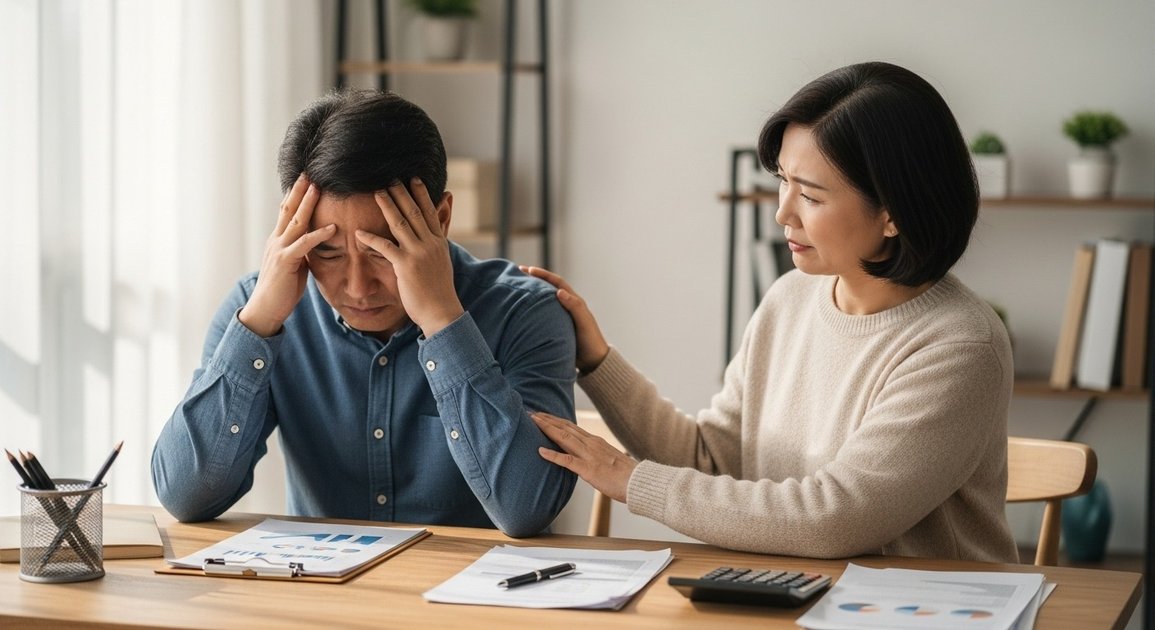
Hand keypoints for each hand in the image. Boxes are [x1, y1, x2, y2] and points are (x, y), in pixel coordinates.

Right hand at [239, 174, 334, 336]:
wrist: (264, 309)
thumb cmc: (281, 290)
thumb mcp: (294, 265)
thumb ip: (301, 251)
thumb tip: (313, 243)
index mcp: (278, 239)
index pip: (286, 211)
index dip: (295, 193)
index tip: (306, 178)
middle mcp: (276, 240)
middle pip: (288, 209)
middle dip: (299, 189)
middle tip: (310, 171)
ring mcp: (279, 250)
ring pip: (295, 221)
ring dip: (307, 203)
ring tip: (319, 187)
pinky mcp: (285, 262)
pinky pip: (304, 245)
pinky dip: (319, 235)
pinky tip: (332, 227)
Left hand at [356, 178, 463, 336]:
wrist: (442, 312)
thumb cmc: (439, 291)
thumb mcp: (443, 264)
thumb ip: (438, 246)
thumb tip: (437, 239)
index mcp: (439, 243)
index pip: (430, 212)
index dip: (421, 194)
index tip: (414, 179)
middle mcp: (430, 244)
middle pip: (415, 212)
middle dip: (402, 193)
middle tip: (391, 177)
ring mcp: (418, 253)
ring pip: (401, 223)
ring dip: (388, 206)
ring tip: (377, 191)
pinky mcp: (406, 266)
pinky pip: (385, 247)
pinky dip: (371, 238)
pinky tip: (358, 232)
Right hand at [518, 266, 609, 372]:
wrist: (593, 361)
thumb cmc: (590, 341)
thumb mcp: (584, 322)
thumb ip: (574, 306)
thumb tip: (558, 291)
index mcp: (574, 301)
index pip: (556, 283)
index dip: (543, 274)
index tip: (528, 270)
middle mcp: (566, 306)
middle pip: (548, 288)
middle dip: (534, 280)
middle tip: (517, 274)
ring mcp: (560, 316)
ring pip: (544, 300)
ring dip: (532, 293)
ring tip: (516, 289)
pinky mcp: (555, 327)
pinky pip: (541, 314)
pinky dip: (532, 309)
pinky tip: (521, 311)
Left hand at [532, 412, 635, 502]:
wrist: (640, 482)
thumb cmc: (627, 476)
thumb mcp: (610, 461)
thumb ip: (598, 456)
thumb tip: (590, 458)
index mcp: (596, 442)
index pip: (572, 427)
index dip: (556, 420)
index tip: (542, 415)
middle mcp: (591, 444)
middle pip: (565, 428)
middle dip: (547, 420)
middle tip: (531, 412)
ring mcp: (590, 455)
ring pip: (564, 438)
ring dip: (547, 428)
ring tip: (532, 421)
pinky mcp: (589, 469)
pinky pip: (567, 461)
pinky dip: (553, 455)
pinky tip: (540, 451)